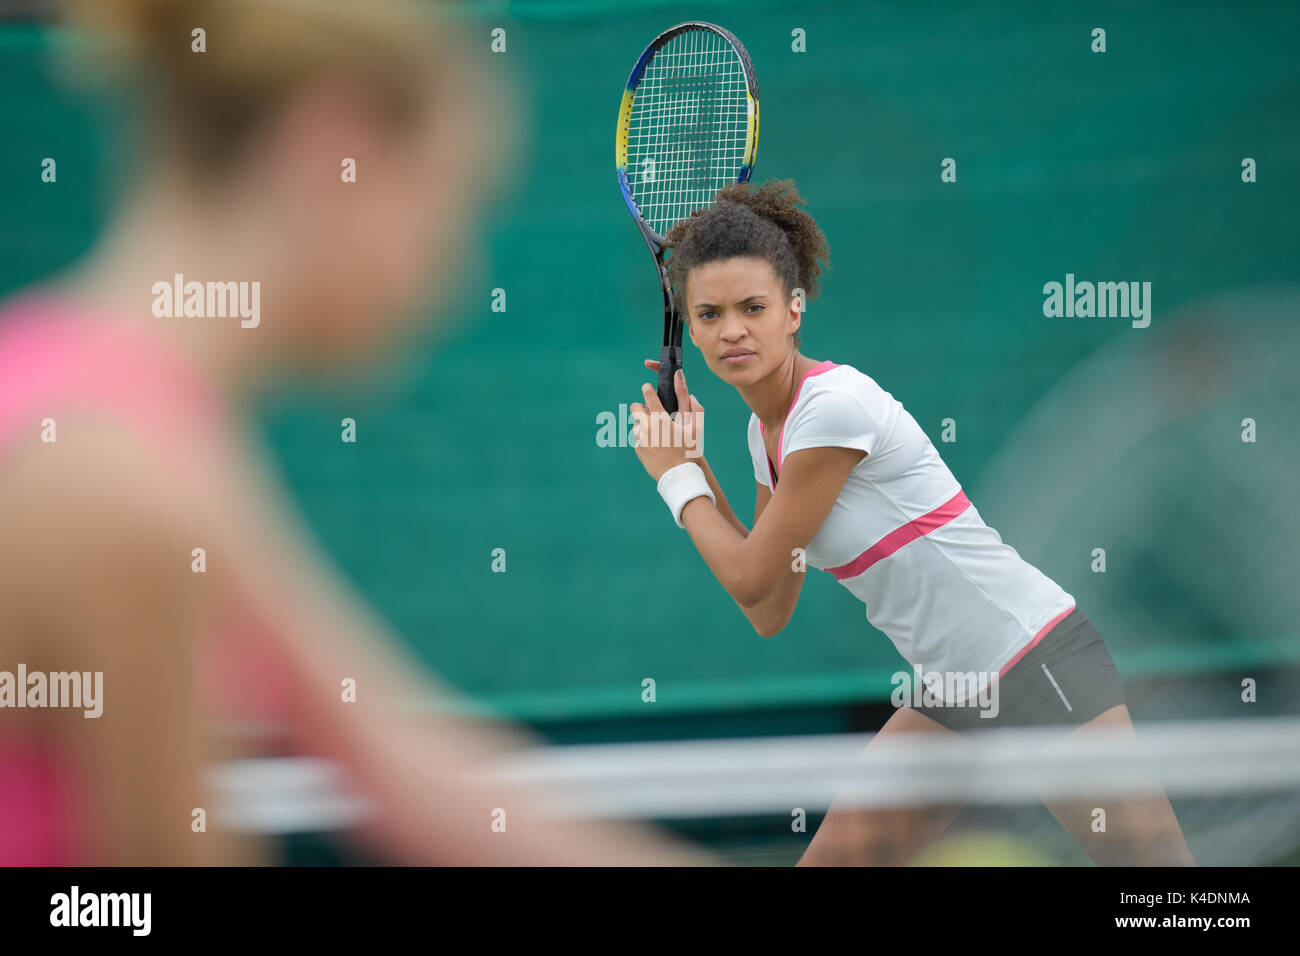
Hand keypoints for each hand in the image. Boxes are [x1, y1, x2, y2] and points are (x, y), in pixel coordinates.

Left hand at [631, 363, 705, 481]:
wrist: (678, 475)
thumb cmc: (689, 451)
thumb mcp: (697, 429)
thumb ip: (696, 409)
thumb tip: (691, 394)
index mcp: (661, 419)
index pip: (648, 396)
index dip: (647, 389)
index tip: (647, 388)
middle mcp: (647, 427)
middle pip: (634, 409)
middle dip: (640, 407)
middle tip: (650, 412)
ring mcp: (640, 439)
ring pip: (636, 425)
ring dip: (643, 425)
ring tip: (656, 433)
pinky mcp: (638, 450)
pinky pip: (638, 440)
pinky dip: (644, 440)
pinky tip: (656, 446)